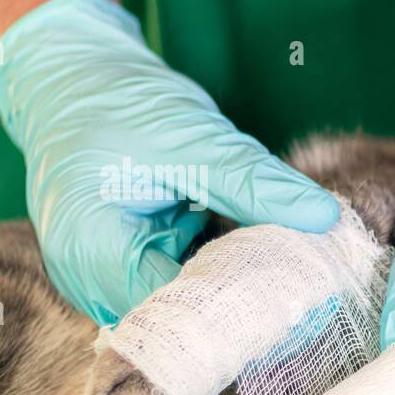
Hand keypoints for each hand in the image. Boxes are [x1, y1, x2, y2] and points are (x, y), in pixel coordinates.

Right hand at [0, 0, 338, 324]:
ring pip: (184, 305)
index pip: (180, 311)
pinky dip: (217, 270)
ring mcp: (103, 277)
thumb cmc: (117, 101)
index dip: (243, 306)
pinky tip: (257, 255)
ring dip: (234, 287)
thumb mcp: (194, 138)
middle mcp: (89, 279)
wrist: (70, 76)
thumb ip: (256, 185)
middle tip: (310, 283)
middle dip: (244, 302)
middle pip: (181, 318)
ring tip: (291, 270)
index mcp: (93, 252)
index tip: (304, 291)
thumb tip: (324, 218)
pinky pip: (180, 283)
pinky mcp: (126, 265)